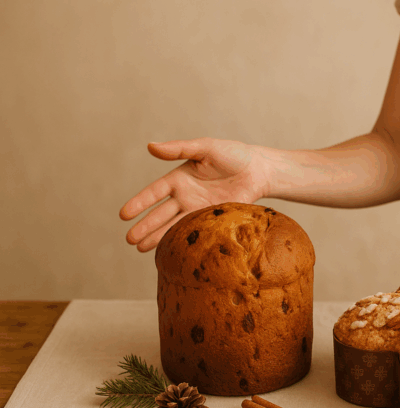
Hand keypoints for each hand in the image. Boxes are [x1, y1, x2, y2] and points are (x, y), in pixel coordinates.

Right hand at [120, 138, 268, 251]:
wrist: (259, 171)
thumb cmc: (232, 155)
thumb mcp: (205, 148)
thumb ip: (179, 149)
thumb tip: (150, 146)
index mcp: (179, 178)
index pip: (154, 193)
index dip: (139, 203)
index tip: (124, 215)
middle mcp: (185, 196)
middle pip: (161, 214)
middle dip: (145, 226)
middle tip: (129, 240)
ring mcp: (199, 210)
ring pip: (174, 226)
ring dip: (158, 237)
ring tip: (140, 249)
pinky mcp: (213, 221)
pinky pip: (195, 232)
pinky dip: (182, 242)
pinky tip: (170, 251)